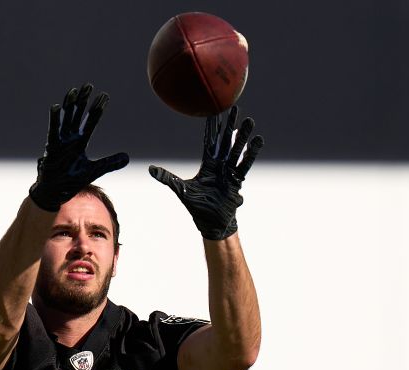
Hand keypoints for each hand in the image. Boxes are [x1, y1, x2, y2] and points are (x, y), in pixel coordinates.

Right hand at [28, 84, 130, 211]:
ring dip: (70, 105)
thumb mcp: (95, 170)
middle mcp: (71, 138)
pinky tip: (57, 107)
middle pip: (78, 115)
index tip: (104, 96)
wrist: (56, 191)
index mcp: (80, 141)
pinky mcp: (52, 146)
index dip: (97, 109)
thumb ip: (110, 163)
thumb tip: (127, 158)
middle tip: (89, 86)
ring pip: (66, 118)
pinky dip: (55, 119)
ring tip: (74, 91)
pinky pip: (53, 130)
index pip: (91, 121)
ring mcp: (61, 141)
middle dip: (84, 101)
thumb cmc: (72, 179)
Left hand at [149, 107, 262, 240]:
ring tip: (250, 121)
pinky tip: (258, 141)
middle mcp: (220, 165)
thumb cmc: (198, 208)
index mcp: (207, 164)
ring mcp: (230, 172)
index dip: (212, 127)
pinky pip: (245, 164)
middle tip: (234, 107)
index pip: (209, 141)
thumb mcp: (181, 190)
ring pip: (237, 149)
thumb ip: (168, 178)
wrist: (212, 224)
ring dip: (243, 136)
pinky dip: (251, 153)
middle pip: (225, 140)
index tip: (214, 111)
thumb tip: (150, 169)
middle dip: (230, 125)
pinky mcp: (237, 180)